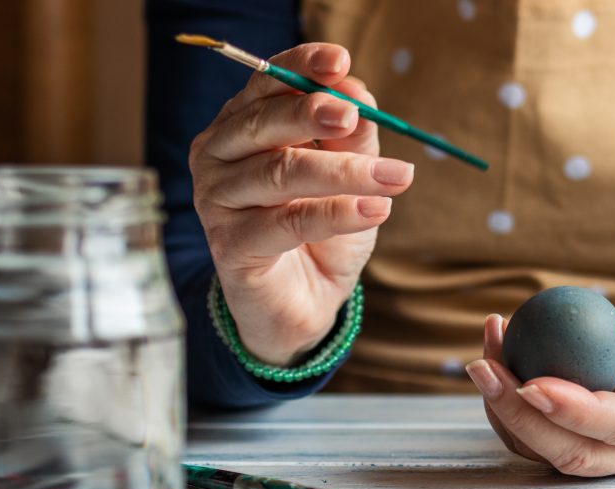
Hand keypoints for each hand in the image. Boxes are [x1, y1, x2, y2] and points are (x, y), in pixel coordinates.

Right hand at [189, 43, 413, 365]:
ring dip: (345, 172)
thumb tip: (359, 93)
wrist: (304, 301)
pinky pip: (288, 222)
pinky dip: (336, 214)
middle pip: (265, 123)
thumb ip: (351, 136)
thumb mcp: (348, 176)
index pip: (266, 82)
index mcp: (242, 124)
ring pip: (281, 173)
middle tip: (355, 115)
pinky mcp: (230, 246)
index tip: (340, 60)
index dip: (301, 66)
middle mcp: (218, 154)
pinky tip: (376, 211)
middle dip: (314, 113)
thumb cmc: (321, 228)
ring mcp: (217, 200)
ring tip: (397, 177)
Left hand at [465, 282, 614, 476]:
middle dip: (521, 418)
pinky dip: (507, 401)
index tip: (532, 382)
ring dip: (503, 409)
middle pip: (575, 453)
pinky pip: (533, 437)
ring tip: (483, 354)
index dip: (576, 412)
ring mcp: (609, 457)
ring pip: (545, 451)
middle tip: (484, 369)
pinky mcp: (580, 447)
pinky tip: (495, 353)